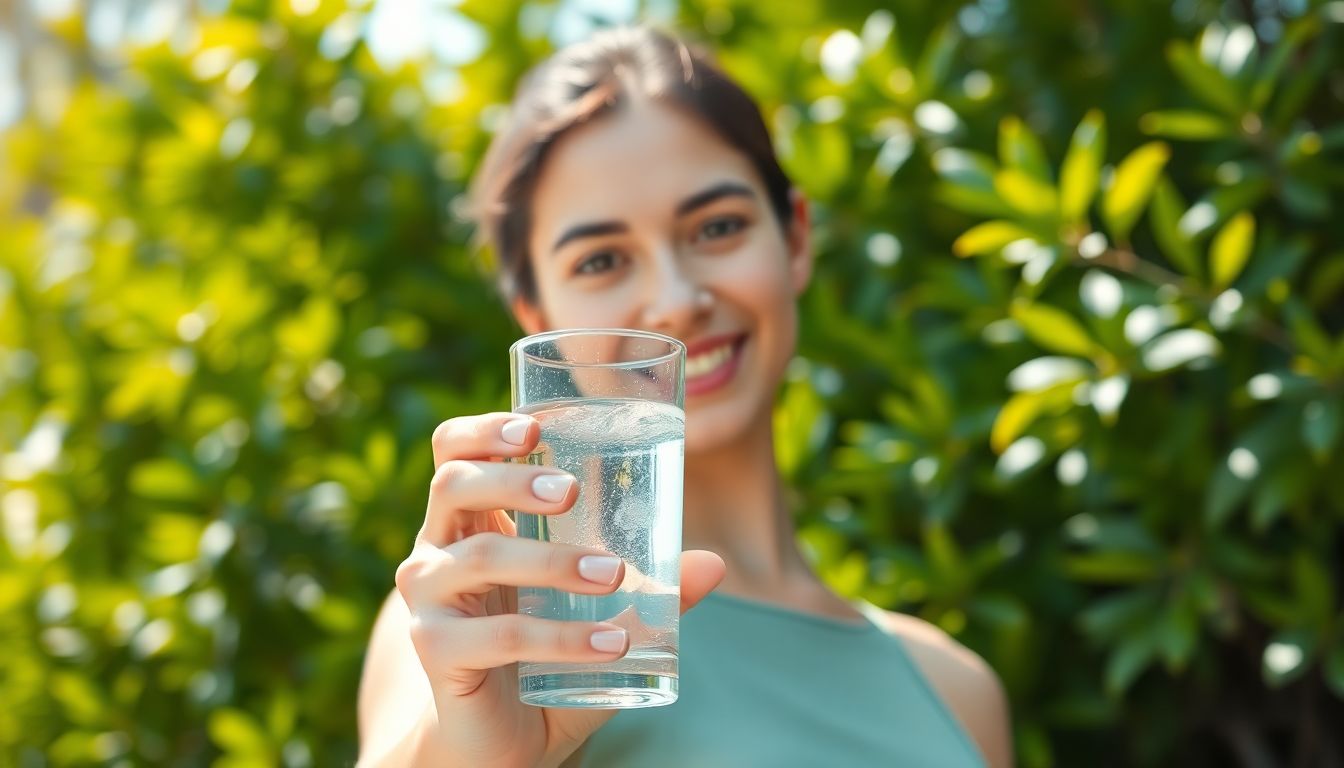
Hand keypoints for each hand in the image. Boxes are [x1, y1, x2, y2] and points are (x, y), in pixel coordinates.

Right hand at [393, 412, 724, 767]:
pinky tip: (611, 644)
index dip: (484, 430)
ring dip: (551, 561)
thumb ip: (652, 592)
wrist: (502, 741)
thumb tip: (713, 565)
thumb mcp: (601, 618)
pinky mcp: (435, 650)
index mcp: (470, 521)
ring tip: (612, 574)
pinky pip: (498, 635)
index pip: (456, 452)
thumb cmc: (546, 660)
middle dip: (512, 479)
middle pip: (455, 485)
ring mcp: (428, 599)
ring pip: (479, 558)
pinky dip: (560, 638)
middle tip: (570, 491)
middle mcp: (438, 549)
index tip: (535, 426)